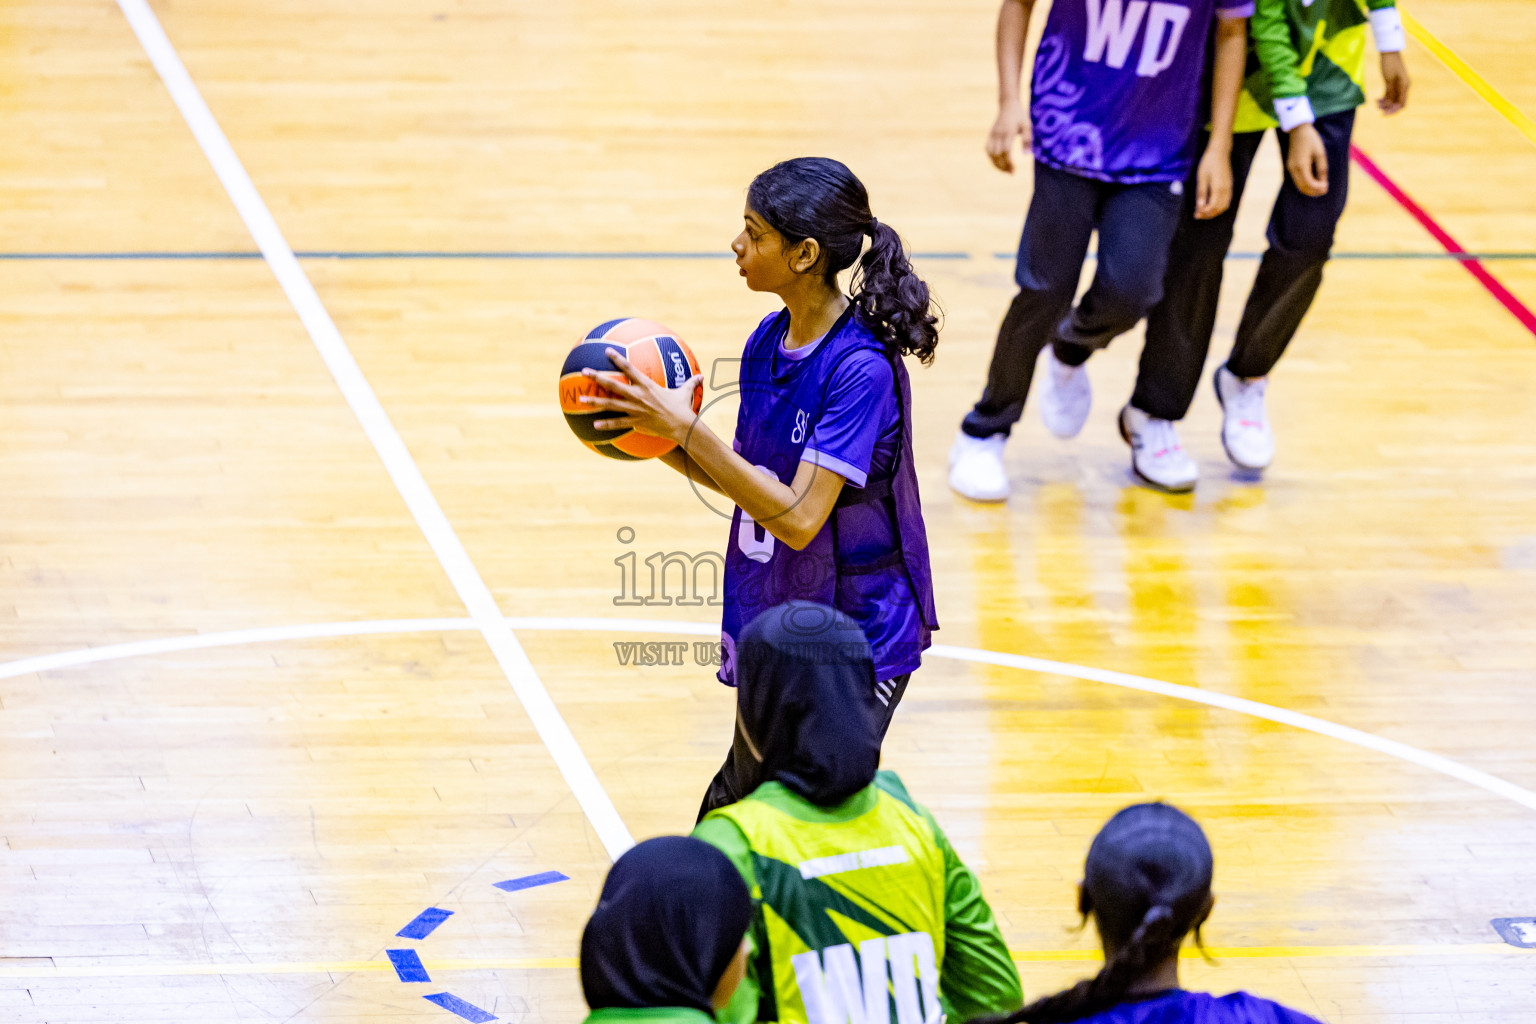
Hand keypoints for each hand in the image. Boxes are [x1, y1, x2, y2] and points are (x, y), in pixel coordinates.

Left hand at [580, 348, 702, 444]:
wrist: (682, 426)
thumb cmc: (683, 408)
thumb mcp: (686, 392)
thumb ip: (691, 382)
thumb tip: (702, 376)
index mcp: (647, 385)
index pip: (629, 368)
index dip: (617, 358)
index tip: (607, 351)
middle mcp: (637, 396)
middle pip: (612, 385)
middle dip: (597, 378)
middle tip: (584, 372)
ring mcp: (634, 410)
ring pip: (610, 405)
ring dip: (595, 402)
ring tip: (581, 400)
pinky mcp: (635, 423)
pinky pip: (617, 424)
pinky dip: (606, 425)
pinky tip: (594, 426)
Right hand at [986, 99, 1030, 172]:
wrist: (1008, 104)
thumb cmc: (1020, 116)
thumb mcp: (1027, 125)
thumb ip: (1027, 139)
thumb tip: (1026, 155)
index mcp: (1008, 132)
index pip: (1006, 151)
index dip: (1008, 162)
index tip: (1014, 170)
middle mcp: (998, 134)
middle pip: (998, 155)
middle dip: (1003, 166)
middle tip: (1011, 173)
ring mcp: (993, 134)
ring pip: (991, 153)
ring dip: (996, 164)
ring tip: (1005, 170)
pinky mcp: (990, 135)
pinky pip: (988, 149)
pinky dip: (991, 158)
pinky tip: (997, 163)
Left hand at [1194, 142, 1231, 219]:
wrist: (1220, 152)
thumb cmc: (1208, 163)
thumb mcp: (1202, 178)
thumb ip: (1201, 193)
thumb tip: (1200, 207)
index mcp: (1218, 188)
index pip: (1212, 207)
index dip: (1204, 213)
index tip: (1195, 214)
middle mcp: (1226, 190)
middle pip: (1219, 208)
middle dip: (1208, 214)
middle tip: (1197, 215)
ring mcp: (1229, 188)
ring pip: (1224, 206)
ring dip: (1214, 212)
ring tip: (1203, 212)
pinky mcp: (1229, 186)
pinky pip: (1226, 201)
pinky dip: (1219, 206)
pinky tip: (1211, 206)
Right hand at [1285, 123, 1328, 196]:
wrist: (1298, 131)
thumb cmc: (1312, 140)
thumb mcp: (1320, 154)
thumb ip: (1322, 170)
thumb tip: (1324, 184)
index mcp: (1302, 166)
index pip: (1309, 184)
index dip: (1318, 188)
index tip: (1326, 187)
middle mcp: (1294, 169)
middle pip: (1303, 188)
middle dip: (1314, 192)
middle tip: (1324, 190)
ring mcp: (1290, 168)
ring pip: (1299, 186)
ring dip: (1309, 189)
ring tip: (1320, 187)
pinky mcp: (1290, 167)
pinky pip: (1297, 180)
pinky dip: (1305, 184)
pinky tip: (1313, 182)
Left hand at [1379, 51, 1409, 113]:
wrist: (1389, 51)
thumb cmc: (1389, 64)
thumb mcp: (1388, 79)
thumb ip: (1390, 92)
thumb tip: (1389, 104)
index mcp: (1405, 86)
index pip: (1401, 104)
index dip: (1393, 111)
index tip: (1383, 114)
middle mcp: (1403, 86)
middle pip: (1397, 103)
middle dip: (1388, 107)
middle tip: (1378, 109)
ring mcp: (1399, 84)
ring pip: (1392, 99)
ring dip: (1385, 103)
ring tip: (1375, 103)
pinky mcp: (1393, 82)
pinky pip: (1389, 94)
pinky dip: (1384, 98)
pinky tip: (1376, 99)